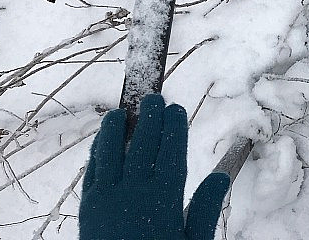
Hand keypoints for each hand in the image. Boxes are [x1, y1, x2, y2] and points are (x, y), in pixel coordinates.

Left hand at [79, 94, 229, 239]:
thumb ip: (205, 209)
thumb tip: (222, 176)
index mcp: (164, 200)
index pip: (171, 152)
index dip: (174, 128)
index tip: (176, 109)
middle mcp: (135, 193)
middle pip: (143, 145)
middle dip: (149, 119)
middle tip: (153, 98)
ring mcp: (107, 199)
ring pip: (113, 152)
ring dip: (117, 128)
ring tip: (121, 111)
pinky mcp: (87, 209)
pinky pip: (93, 171)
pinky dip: (99, 151)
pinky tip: (103, 140)